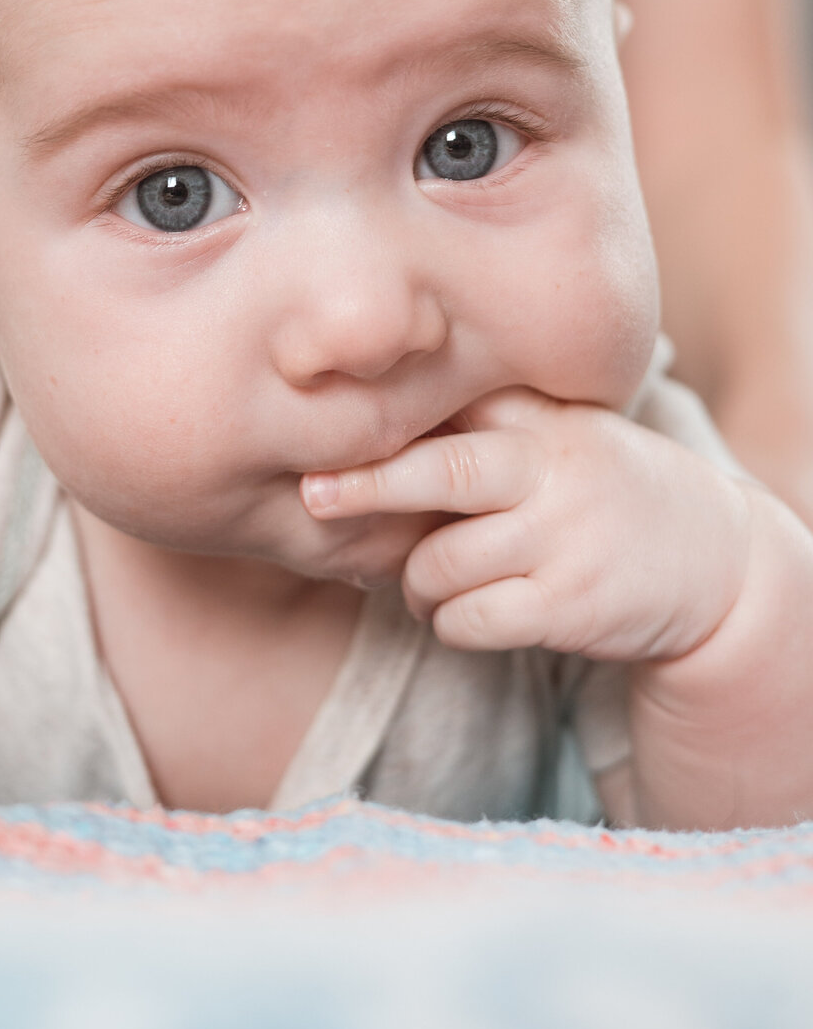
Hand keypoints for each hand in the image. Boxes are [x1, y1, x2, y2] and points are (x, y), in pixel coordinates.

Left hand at [301, 389, 753, 662]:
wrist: (715, 562)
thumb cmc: (603, 491)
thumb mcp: (562, 434)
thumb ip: (487, 421)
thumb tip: (360, 412)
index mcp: (542, 421)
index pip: (453, 405)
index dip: (385, 417)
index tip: (322, 415)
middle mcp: (551, 471)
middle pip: (439, 471)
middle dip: (367, 485)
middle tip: (313, 495)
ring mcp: (562, 539)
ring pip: (438, 565)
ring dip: (414, 585)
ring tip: (426, 584)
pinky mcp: (568, 606)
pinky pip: (468, 620)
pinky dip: (448, 623)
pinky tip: (462, 614)